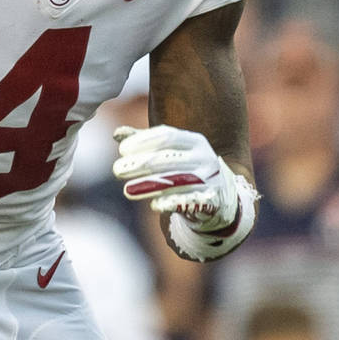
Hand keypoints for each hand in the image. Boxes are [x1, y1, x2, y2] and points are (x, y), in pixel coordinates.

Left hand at [112, 124, 238, 231]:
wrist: (222, 197)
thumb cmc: (187, 170)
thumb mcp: (172, 153)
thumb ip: (146, 142)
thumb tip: (117, 134)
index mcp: (195, 141)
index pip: (167, 136)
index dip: (143, 141)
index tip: (122, 150)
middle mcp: (205, 157)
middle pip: (168, 158)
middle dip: (140, 164)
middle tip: (116, 170)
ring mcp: (210, 179)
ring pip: (176, 181)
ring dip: (149, 186)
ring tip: (127, 190)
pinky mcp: (212, 201)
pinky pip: (190, 201)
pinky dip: (172, 203)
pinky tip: (154, 205)